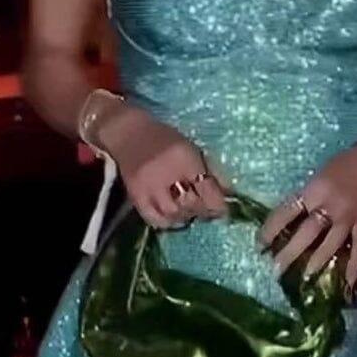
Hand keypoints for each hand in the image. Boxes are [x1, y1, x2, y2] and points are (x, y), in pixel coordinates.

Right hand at [99, 103, 229, 229]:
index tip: (223, 209)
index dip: (218, 203)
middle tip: (207, 210)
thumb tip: (228, 192)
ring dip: (186, 216)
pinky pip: (153, 218)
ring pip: (173, 213)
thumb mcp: (190, 147)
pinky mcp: (135, 196)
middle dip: (203, 211)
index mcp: (184, 158)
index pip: (206, 188)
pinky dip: (167, 222)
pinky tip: (173, 216)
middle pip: (190, 203)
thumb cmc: (164, 138)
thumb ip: (208, 168)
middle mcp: (166, 174)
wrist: (128, 133)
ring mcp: (148, 187)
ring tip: (190, 211)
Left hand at [256, 144, 356, 297]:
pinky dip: (353, 267)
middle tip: (275, 269)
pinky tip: (348, 284)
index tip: (260, 243)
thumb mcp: (322, 174)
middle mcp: (329, 205)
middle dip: (289, 252)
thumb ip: (310, 195)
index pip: (286, 212)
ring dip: (316, 262)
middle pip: (306, 233)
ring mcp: (349, 217)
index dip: (271, 228)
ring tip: (304, 278)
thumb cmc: (348, 162)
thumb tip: (295, 216)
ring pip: (329, 245)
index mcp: (314, 189)